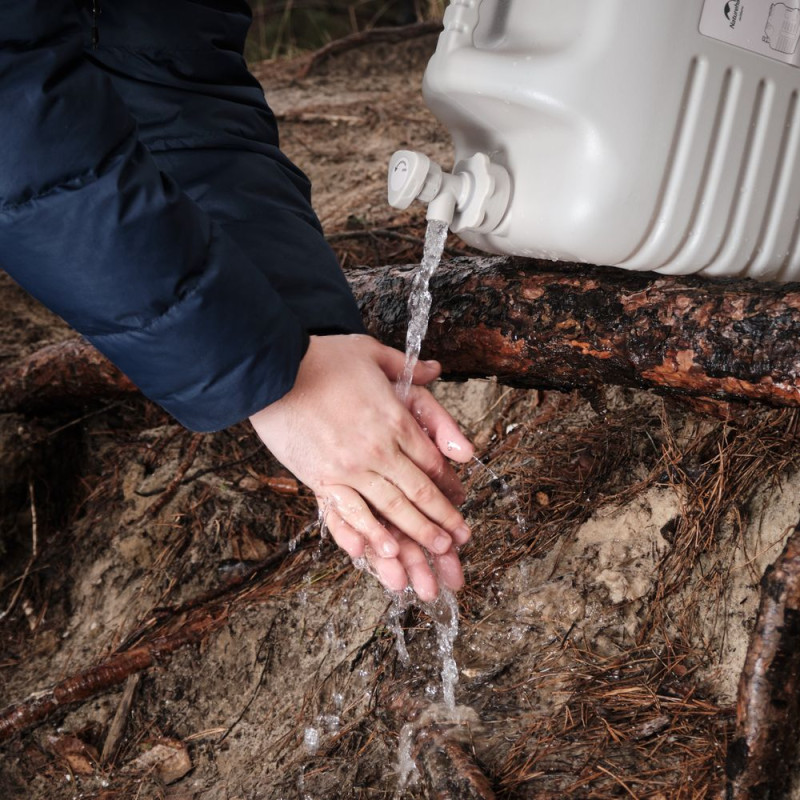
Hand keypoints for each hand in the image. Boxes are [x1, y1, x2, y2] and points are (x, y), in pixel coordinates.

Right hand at [249, 334, 473, 599]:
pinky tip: (386, 550)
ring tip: (436, 551)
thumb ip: (408, 367)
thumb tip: (436, 369)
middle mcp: (379, 449)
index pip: (432, 460)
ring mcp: (350, 468)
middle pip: (419, 490)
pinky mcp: (321, 479)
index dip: (449, 483)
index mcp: (395, 419)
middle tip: (459, 539)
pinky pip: (350, 513)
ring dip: (416, 533)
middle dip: (442, 518)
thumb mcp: (372, 352)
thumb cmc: (322, 357)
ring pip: (392, 507)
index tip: (459, 498)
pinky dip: (369, 533)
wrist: (273, 370)